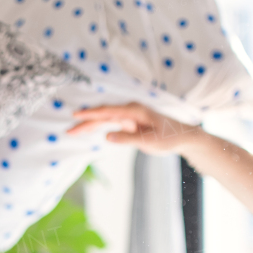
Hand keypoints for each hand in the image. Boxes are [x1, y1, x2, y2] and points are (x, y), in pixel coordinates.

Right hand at [68, 102, 202, 154]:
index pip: (108, 111)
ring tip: (73, 132)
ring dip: (89, 125)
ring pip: (105, 119)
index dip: (91, 114)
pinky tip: (87, 131)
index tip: (76, 115)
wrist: (183, 136)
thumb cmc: (169, 138)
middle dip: (85, 122)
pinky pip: (110, 123)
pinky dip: (98, 127)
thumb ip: (128, 139)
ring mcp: (129, 116)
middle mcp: (130, 110)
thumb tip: (107, 136)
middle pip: (103, 115)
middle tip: (69, 130)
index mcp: (135, 111)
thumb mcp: (149, 142)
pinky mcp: (129, 123)